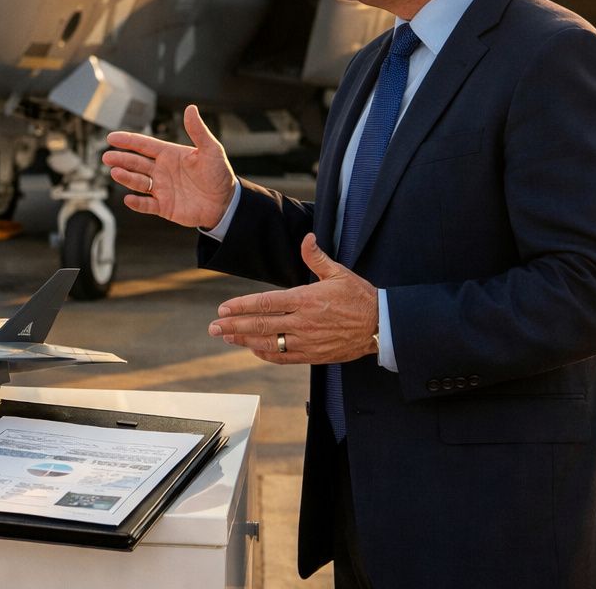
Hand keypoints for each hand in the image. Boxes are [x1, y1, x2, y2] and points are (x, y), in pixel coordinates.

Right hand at [101, 104, 235, 228]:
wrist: (226, 202)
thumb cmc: (219, 174)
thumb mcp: (211, 150)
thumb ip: (198, 131)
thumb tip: (190, 108)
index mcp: (169, 155)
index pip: (144, 145)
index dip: (128, 141)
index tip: (112, 138)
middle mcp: (161, 171)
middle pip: (136, 163)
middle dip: (121, 159)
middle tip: (106, 157)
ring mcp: (161, 189)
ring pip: (138, 182)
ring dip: (126, 178)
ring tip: (115, 173)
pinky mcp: (164, 207)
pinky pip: (147, 205)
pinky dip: (137, 203)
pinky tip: (129, 199)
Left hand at [208, 234, 379, 364]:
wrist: (381, 326)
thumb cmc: (360, 297)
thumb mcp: (339, 272)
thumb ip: (316, 257)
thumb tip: (307, 238)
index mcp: (305, 299)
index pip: (265, 303)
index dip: (241, 306)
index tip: (223, 308)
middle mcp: (303, 322)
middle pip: (260, 325)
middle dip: (233, 325)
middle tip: (214, 327)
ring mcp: (308, 341)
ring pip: (268, 343)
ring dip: (244, 340)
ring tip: (226, 337)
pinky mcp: (314, 355)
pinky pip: (284, 358)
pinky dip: (266, 354)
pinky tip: (253, 349)